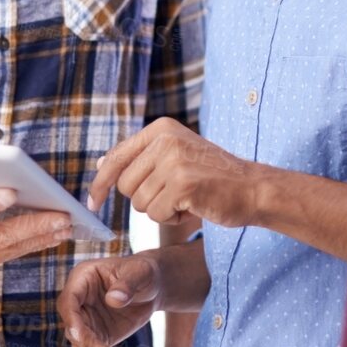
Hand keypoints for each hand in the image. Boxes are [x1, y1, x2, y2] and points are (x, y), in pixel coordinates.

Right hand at [58, 251, 162, 346]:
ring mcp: (87, 322)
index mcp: (82, 279)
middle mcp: (79, 302)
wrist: (153, 285)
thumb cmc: (144, 272)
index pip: (68, 301)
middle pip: (74, 330)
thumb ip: (128, 284)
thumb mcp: (140, 272)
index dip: (71, 319)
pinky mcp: (98, 337)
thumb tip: (114, 299)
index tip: (78, 336)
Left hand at [87, 118, 259, 227]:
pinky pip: (156, 214)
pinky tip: (193, 206)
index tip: (93, 201)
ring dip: (161, 210)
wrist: (254, 188)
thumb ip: (140, 158)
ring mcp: (174, 161)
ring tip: (187, 198)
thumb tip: (101, 164)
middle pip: (125, 185)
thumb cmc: (214, 177)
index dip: (100, 183)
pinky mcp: (182, 184)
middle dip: (144, 198)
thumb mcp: (176, 155)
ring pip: (139, 203)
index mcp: (161, 129)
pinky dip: (173, 218)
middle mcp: (165, 140)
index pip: (116, 157)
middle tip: (174, 194)